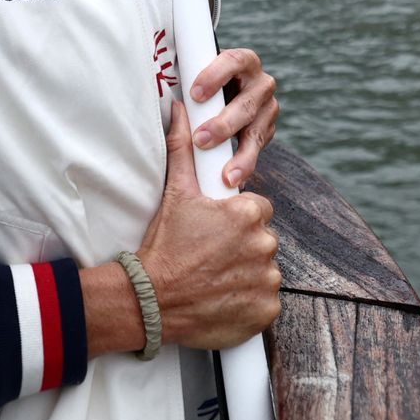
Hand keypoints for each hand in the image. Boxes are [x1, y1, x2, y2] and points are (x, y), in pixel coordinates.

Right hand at [136, 98, 280, 349]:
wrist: (152, 299)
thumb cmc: (164, 246)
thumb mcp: (175, 194)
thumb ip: (182, 147)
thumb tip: (179, 109)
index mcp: (248, 214)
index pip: (257, 210)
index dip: (236, 220)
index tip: (215, 232)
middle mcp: (264, 244)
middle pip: (262, 240)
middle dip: (243, 246)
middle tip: (211, 256)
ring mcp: (267, 280)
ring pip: (265, 269)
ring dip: (247, 273)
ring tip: (216, 278)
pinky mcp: (266, 310)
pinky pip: (266, 301)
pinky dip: (251, 301)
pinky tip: (225, 297)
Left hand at [187, 48, 278, 189]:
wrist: (220, 100)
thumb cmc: (200, 87)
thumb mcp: (195, 81)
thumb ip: (185, 84)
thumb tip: (173, 104)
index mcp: (243, 62)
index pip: (233, 61)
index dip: (215, 76)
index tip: (194, 96)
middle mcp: (261, 83)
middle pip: (246, 102)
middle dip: (223, 124)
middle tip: (200, 140)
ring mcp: (268, 107)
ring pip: (255, 130)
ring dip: (240, 154)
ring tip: (225, 175)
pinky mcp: (268, 129)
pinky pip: (258, 149)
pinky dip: (245, 165)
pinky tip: (233, 180)